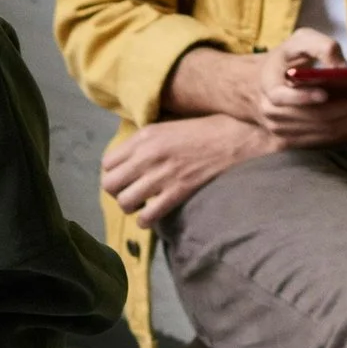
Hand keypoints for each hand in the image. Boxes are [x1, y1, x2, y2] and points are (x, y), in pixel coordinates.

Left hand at [100, 113, 268, 223]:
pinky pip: (147, 216)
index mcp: (145, 136)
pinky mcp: (177, 191)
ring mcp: (161, 174)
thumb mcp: (170, 126)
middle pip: (110, 184)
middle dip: (118, 192)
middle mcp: (148, 155)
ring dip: (132, 208)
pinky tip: (153, 216)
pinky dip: (146, 220)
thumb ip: (147, 142)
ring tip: (142, 206)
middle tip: (132, 194)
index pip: (108, 163)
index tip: (126, 178)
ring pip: (125, 202)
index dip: (114, 174)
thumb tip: (131, 158)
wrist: (238, 139)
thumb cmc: (207, 131)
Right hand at [249, 29, 346, 144]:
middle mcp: (272, 114)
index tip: (325, 93)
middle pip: (313, 116)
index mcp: (268, 87)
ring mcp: (282, 131)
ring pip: (322, 129)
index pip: (282, 98)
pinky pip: (324, 137)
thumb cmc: (287, 58)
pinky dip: (346, 126)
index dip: (303, 97)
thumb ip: (321, 47)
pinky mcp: (294, 141)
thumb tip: (343, 67)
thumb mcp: (300, 41)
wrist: (266, 84)